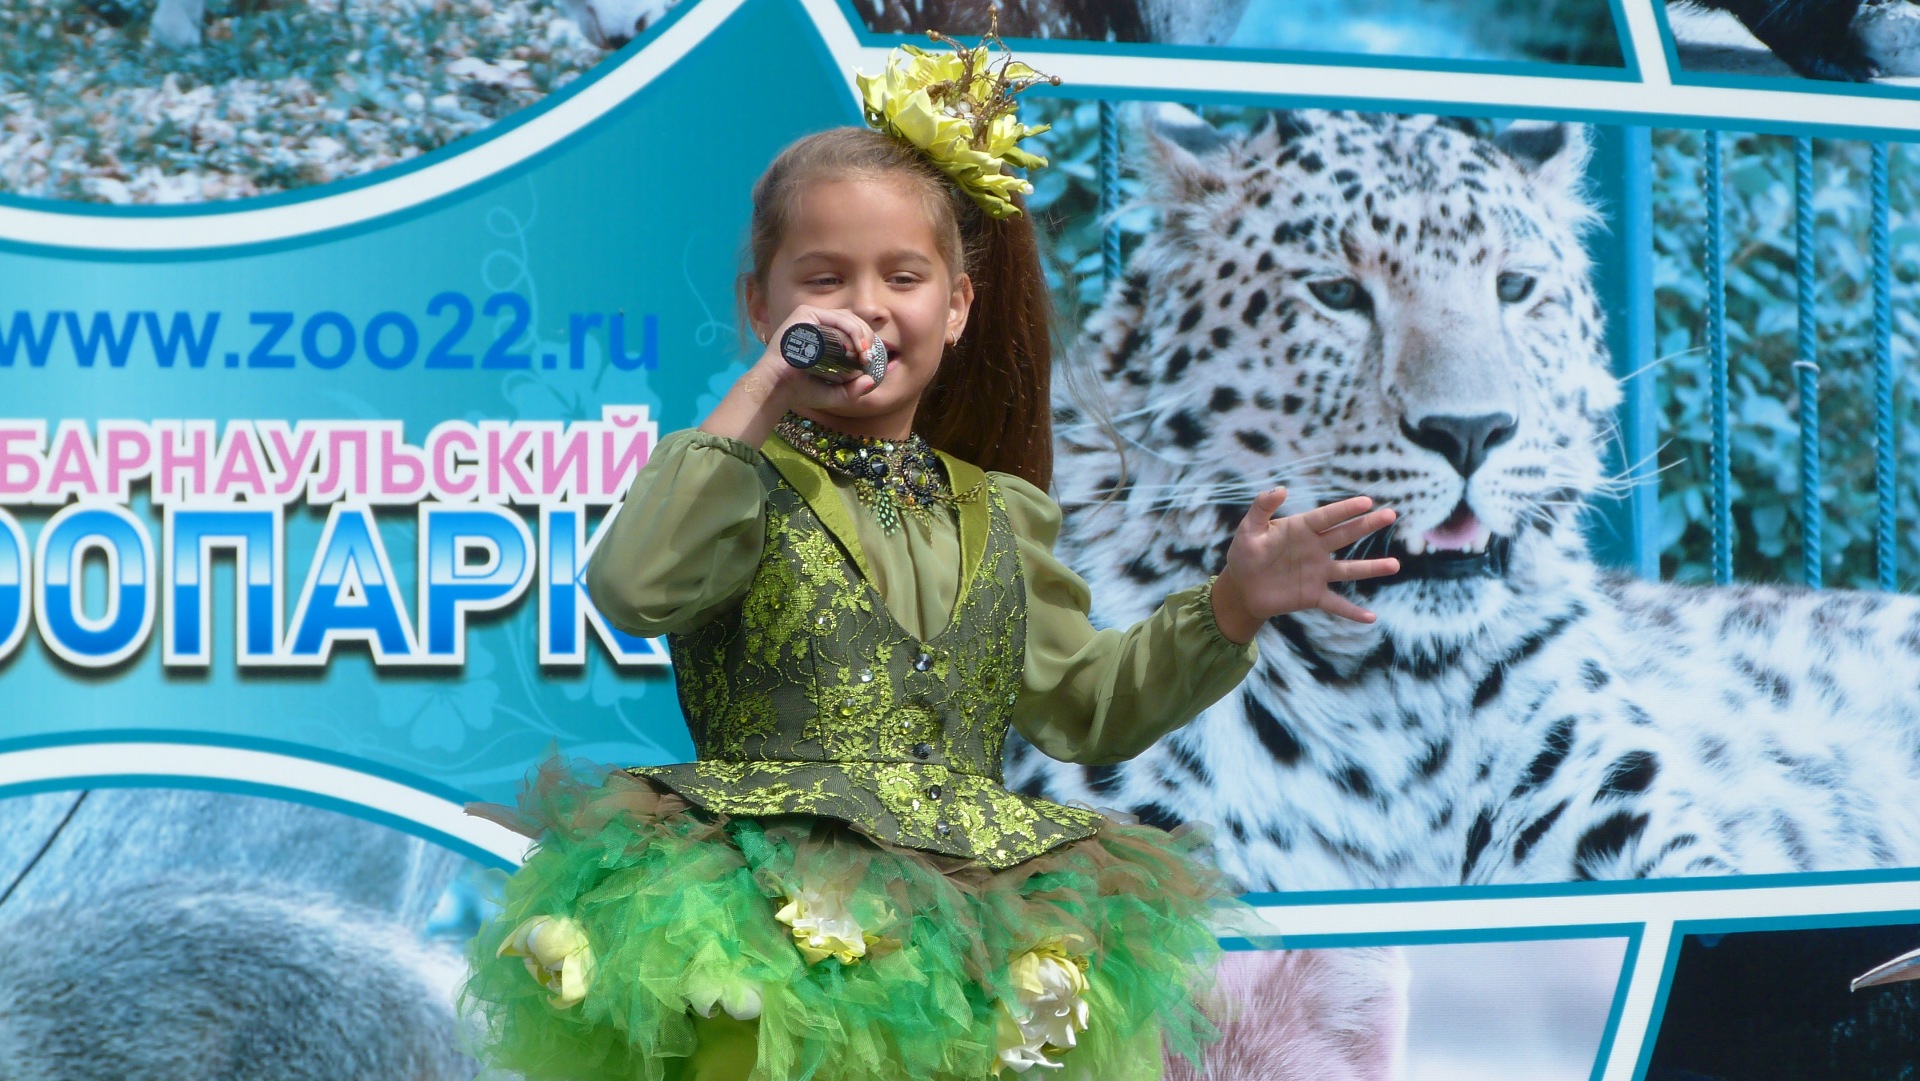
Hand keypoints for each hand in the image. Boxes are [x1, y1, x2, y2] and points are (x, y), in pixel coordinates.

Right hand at [753, 305, 884, 408]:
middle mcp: (817, 322)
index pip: (852, 329)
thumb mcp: (833, 393)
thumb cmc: (801, 390)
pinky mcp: (805, 314)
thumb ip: (852, 391)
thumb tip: (870, 380)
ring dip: (862, 335)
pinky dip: (852, 330)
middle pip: (852, 321)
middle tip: (868, 358)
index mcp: (823, 334)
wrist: (778, 388)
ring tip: (863, 354)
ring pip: (847, 318)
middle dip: (867, 337)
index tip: (869, 360)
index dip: (865, 341)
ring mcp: (811, 316)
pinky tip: (857, 346)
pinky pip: (836, 318)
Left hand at [1211, 488, 1399, 643]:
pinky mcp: (1313, 595)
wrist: (1242, 587)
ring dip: (1372, 568)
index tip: (1367, 502)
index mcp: (1301, 528)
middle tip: (1391, 514)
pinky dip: (1352, 611)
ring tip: (1395, 565)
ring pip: (1349, 569)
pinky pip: (1336, 604)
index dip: (1345, 510)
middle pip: (1345, 535)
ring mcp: (1317, 573)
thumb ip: (1262, 508)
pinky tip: (1371, 618)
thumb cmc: (1244, 554)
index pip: (1327, 516)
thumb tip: (1280, 489)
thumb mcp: (1249, 529)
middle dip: (1367, 525)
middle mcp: (1315, 549)